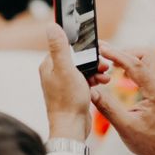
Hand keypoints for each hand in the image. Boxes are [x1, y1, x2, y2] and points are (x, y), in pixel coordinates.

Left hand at [39, 24, 108, 141]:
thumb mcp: (66, 69)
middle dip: (92, 60)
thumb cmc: (67, 100)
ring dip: (96, 70)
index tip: (94, 50)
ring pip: (83, 69)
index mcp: (49, 65)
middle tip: (103, 64)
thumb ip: (59, 47)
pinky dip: (95, 80)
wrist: (71, 128)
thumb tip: (51, 26)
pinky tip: (103, 82)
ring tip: (105, 74)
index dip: (82, 48)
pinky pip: (85, 80)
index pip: (66, 46)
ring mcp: (63, 83)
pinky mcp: (72, 93)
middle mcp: (54, 73)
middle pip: (77, 58)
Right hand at [92, 44, 154, 154]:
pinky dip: (131, 66)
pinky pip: (145, 68)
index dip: (117, 54)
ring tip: (111, 65)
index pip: (135, 65)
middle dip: (125, 52)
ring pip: (147, 59)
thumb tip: (90, 91)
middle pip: (146, 54)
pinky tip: (119, 75)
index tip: (102, 49)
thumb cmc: (149, 143)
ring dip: (129, 58)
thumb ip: (107, 107)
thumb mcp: (124, 127)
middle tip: (106, 57)